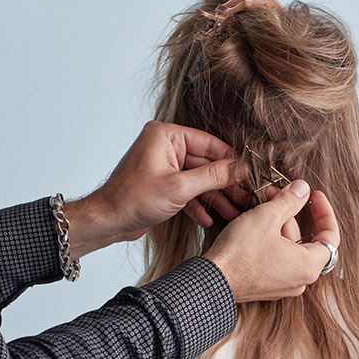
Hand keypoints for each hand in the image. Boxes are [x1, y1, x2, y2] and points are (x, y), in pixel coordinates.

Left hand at [65, 121, 236, 258]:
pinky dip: (198, 205)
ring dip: (216, 198)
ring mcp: (164, 167)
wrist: (107, 221)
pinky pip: (187, 192)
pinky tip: (209, 220)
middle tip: (247, 196)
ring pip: (199, 180)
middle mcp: (165, 148)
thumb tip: (241, 169)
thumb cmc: (132, 200)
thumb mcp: (179, 188)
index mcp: (166, 136)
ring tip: (235, 212)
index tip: (252, 174)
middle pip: (207, 163)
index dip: (232, 161)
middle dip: (226, 183)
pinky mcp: (163, 186)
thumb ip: (213, 177)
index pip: (210, 144)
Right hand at [205, 180, 339, 301]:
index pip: (330, 236)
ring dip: (279, 225)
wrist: (211, 281)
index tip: (314, 196)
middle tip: (277, 193)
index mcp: (309, 266)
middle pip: (306, 240)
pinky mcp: (267, 286)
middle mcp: (300, 280)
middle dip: (292, 214)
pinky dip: (271, 241)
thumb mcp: (267, 217)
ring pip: (290, 249)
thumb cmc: (239, 253)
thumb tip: (302, 189)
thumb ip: (290, 200)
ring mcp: (283, 286)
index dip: (324, 211)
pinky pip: (277, 259)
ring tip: (262, 205)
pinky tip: (256, 225)